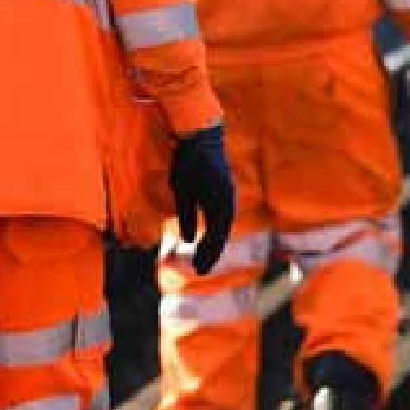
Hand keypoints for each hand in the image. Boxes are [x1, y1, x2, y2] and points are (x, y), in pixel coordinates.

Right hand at [168, 125, 236, 274]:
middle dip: (211, 253)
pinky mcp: (222, 191)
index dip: (209, 249)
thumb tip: (186, 238)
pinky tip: (204, 244)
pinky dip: (212, 233)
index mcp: (218, 202)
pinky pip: (219, 217)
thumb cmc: (190, 163)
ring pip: (221, 228)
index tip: (200, 265)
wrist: (196, 138)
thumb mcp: (184, 194)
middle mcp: (226, 201)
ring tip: (202, 265)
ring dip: (212, 248)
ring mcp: (226, 196)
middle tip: (201, 270)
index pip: (216, 231)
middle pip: (220, 233)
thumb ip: (187, 216)